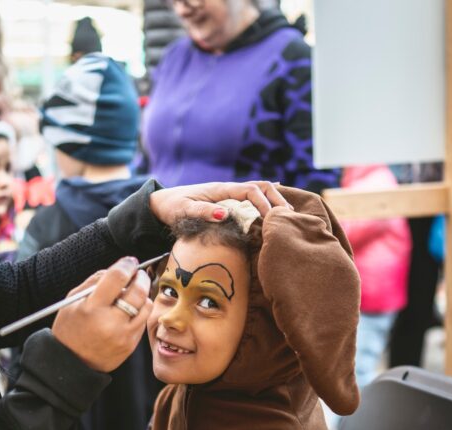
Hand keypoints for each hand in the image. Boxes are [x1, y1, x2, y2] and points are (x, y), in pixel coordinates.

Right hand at [52, 257, 153, 372]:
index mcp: (92, 308)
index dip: (126, 265)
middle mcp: (110, 322)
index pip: (117, 277)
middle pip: (138, 291)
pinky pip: (143, 321)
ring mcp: (123, 335)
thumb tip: (118, 269)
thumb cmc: (70, 328)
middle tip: (138, 274)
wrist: (71, 363)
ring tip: (134, 292)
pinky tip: (130, 310)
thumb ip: (94, 281)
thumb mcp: (72, 301)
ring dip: (143, 294)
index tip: (129, 262)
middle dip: (141, 277)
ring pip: (146, 306)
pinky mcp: (130, 345)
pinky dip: (140, 311)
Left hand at [149, 181, 290, 224]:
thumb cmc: (172, 208)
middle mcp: (228, 189)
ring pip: (259, 191)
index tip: (272, 219)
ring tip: (288, 215)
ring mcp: (229, 195)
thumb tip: (224, 214)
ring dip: (274, 200)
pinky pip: (252, 198)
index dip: (265, 203)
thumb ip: (203, 213)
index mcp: (221, 190)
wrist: (161, 203)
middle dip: (277, 199)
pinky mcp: (228, 201)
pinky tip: (277, 209)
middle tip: (290, 216)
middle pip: (261, 187)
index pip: (251, 191)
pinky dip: (267, 201)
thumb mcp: (183, 212)